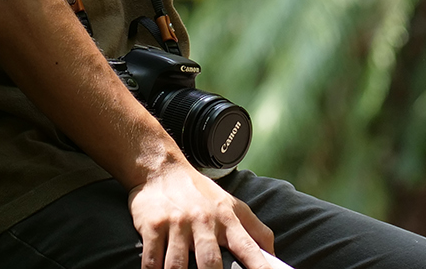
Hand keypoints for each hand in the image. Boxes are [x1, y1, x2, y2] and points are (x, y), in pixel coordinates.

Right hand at [128, 159, 289, 268]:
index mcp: (227, 219)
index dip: (260, 267)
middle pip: (210, 263)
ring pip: (177, 266)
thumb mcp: (232, 204)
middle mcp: (203, 221)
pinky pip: (152, 260)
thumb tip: (273, 254)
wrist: (161, 167)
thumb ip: (256, 229)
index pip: (248, 249)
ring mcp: (177, 224)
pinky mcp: (153, 225)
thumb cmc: (200, 192)